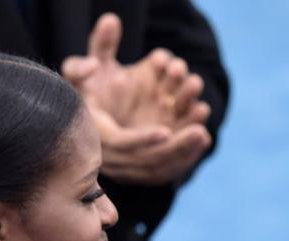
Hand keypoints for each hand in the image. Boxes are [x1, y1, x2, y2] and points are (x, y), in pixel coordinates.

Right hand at [61, 14, 211, 184]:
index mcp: (97, 134)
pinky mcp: (138, 170)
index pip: (121, 144)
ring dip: (183, 153)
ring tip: (204, 134)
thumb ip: (99, 46)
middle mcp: (110, 157)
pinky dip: (184, 158)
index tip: (165, 131)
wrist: (83, 117)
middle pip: (145, 161)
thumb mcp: (88, 64)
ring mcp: (125, 168)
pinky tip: (202, 142)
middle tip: (199, 132)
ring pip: (157, 169)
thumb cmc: (85, 88)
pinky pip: (163, 171)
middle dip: (174, 148)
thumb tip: (111, 21)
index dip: (142, 140)